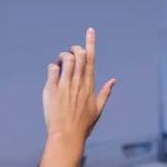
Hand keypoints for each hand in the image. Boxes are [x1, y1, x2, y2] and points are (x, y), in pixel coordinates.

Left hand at [42, 28, 115, 144]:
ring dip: (63, 56)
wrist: (67, 136)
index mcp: (89, 86)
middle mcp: (78, 83)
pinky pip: (52, 69)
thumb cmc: (83, 125)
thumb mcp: (98, 109)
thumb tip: (114, 80)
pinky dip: (53, 66)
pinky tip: (54, 72)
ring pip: (66, 59)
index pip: (91, 59)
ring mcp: (65, 85)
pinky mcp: (52, 89)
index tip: (90, 31)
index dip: (90, 43)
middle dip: (75, 48)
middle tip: (71, 53)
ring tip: (61, 63)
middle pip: (79, 55)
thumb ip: (106, 92)